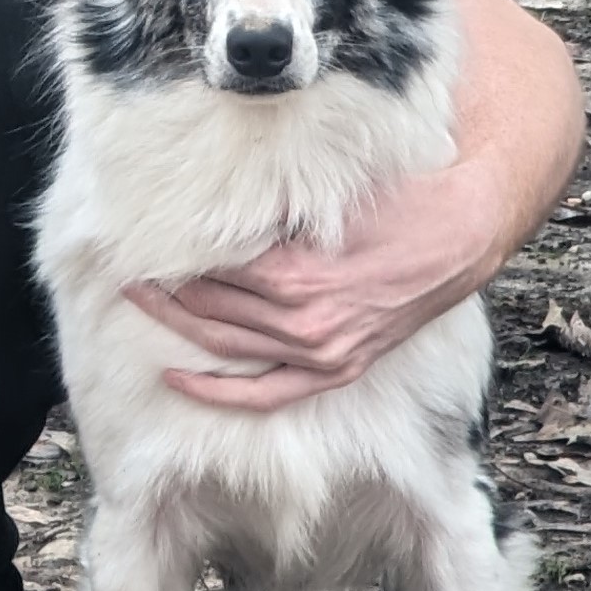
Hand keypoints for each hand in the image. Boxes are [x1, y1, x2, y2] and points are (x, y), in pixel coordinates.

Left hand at [124, 156, 505, 410]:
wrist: (461, 237)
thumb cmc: (399, 203)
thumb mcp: (330, 196)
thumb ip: (273, 207)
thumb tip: (218, 200)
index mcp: (296, 273)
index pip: (212, 269)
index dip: (174, 255)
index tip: (145, 240)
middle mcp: (302, 320)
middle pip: (209, 307)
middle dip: (163, 289)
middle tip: (129, 267)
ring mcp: (319, 352)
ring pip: (226, 346)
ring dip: (177, 326)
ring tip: (141, 302)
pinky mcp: (336, 370)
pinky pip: (265, 394)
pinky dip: (217, 392)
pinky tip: (177, 378)